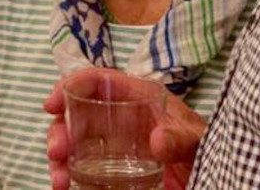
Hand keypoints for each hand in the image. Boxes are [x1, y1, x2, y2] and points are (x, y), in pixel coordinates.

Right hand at [43, 68, 205, 189]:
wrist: (206, 175)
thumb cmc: (201, 146)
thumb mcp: (197, 138)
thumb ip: (181, 136)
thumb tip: (157, 139)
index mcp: (134, 97)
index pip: (95, 81)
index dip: (69, 85)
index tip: (52, 104)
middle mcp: (116, 117)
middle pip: (76, 114)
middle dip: (59, 130)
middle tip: (56, 152)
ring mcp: (110, 144)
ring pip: (72, 143)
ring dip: (59, 159)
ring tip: (59, 180)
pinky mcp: (109, 169)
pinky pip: (81, 170)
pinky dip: (68, 178)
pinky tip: (65, 187)